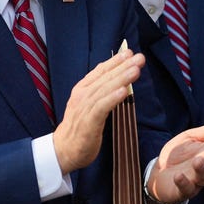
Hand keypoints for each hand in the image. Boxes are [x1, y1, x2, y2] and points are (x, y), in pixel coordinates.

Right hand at [54, 49, 145, 174]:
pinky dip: (112, 98)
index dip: (115, 61)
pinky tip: (124, 91)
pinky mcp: (88, 122)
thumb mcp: (90, 105)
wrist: (64, 150)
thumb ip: (101, 92)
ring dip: (121, 79)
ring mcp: (84, 108)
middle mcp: (82, 95)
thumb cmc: (80, 127)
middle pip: (105, 78)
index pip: (100, 71)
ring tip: (136, 70)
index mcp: (83, 90)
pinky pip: (102, 107)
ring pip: (105, 90)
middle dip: (123, 66)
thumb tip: (118, 80)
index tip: (131, 53)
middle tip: (139, 57)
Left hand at [146, 118, 203, 203]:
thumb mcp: (192, 138)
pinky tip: (178, 176)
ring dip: (202, 170)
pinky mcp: (180, 191)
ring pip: (203, 179)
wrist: (158, 171)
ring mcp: (194, 182)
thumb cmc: (179, 154)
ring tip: (198, 161)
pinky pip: (184, 189)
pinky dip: (182, 183)